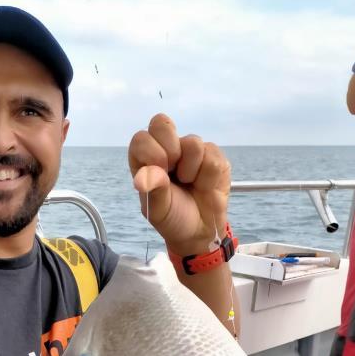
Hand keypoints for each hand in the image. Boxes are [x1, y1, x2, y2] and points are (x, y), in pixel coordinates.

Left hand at [128, 114, 230, 254]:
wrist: (200, 232)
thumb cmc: (173, 218)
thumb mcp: (158, 211)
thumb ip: (152, 192)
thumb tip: (146, 175)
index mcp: (146, 161)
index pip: (141, 138)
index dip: (151, 152)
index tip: (160, 173)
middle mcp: (167, 150)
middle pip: (162, 123)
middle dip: (171, 150)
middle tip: (175, 173)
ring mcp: (191, 151)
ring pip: (193, 143)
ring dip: (192, 170)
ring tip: (191, 185)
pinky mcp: (213, 156)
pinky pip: (213, 155)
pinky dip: (209, 177)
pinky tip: (205, 186)